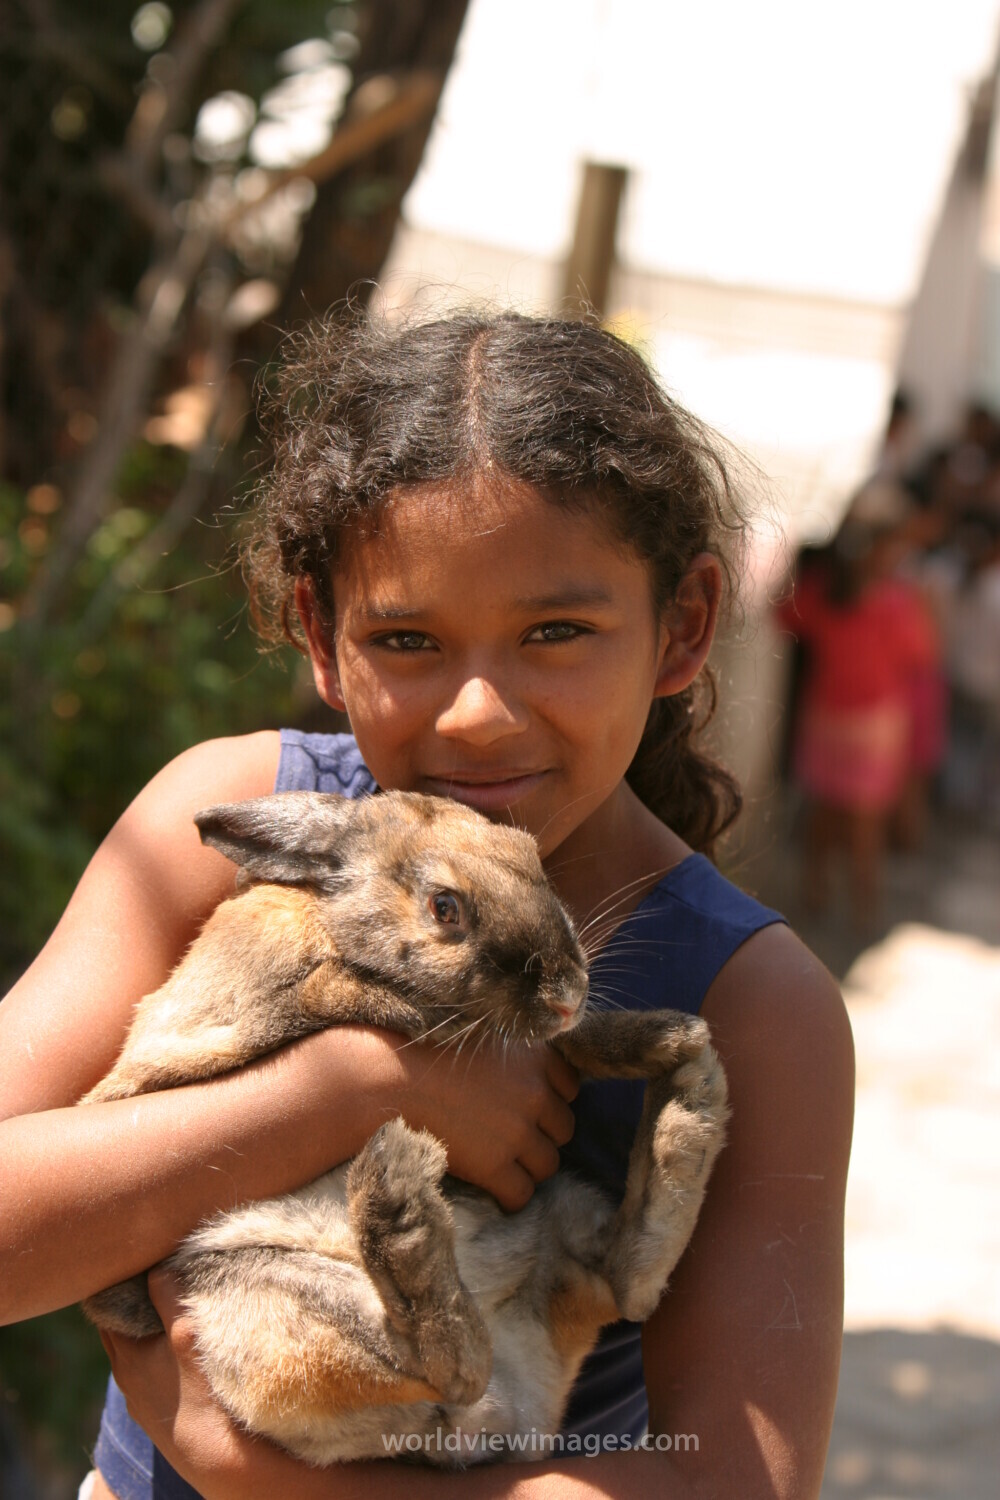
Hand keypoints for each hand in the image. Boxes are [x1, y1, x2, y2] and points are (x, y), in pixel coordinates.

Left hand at [99, 1269, 266, 1499]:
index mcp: (125, 1355)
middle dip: (136, 1299)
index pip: (107, 1306)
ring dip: (153, 1323)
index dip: (121, 1279)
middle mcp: (127, 1377)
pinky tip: (187, 1340)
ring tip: (177, 1298)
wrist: (222, 1462)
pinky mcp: (163, 1409)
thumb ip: (169, 1297)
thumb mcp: (186, 1335)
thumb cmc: (204, 1397)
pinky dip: (163, 1347)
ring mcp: (144, 1396)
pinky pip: (154, 1367)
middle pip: (121, 1326)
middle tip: (159, 1268)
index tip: (140, 1254)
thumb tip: (157, 1265)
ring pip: (139, 1347)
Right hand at [387, 1035, 578, 1210]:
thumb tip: (538, 1081)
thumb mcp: (485, 1038)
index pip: (571, 1088)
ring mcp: (517, 1132)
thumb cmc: (431, 1053)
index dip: (551, 1099)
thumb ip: (518, 1056)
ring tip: (503, 1162)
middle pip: (563, 1128)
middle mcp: (534, 1093)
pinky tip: (494, 1187)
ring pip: (548, 1164)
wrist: (392, 1079)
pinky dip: (510, 1196)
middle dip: (542, 1134)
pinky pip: (522, 1194)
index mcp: (536, 1057)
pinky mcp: (495, 1166)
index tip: (530, 1105)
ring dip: (529, 1166)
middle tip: (514, 1136)